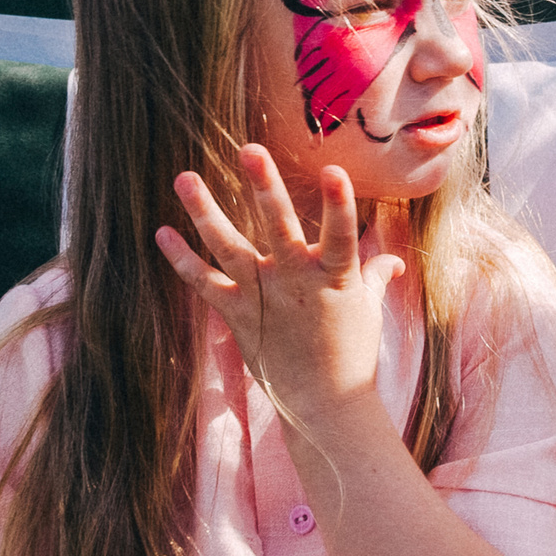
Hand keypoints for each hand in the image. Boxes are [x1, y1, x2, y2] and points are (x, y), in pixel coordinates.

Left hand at [154, 146, 405, 423]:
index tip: (334, 170)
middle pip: (279, 229)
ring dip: (206, 212)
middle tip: (251, 149)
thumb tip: (392, 262)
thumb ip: (373, 277)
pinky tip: (163, 232)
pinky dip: (183, 260)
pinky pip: (206, 284)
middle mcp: (297, 284)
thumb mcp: (368, 310)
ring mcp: (264, 299)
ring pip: (230, 249)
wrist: (325, 406)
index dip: (338, 204)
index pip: (341, 236)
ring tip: (184, 177)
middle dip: (266, 188)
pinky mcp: (239, 316)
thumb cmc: (353, 354)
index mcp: (336, 279)